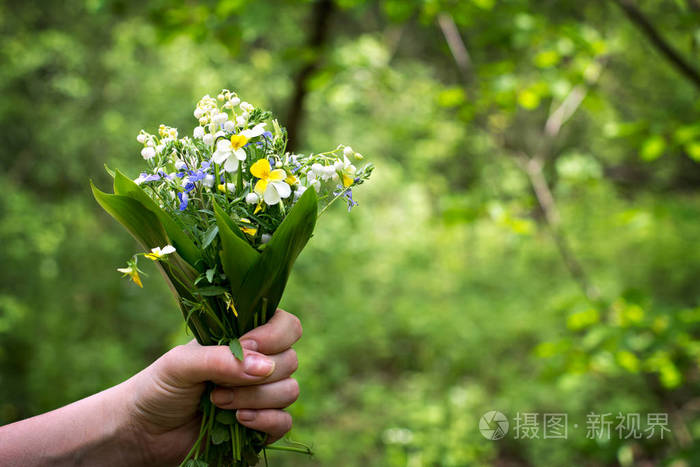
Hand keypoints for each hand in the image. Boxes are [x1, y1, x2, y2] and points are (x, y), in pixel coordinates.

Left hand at [126, 309, 302, 465]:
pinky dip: (265, 422)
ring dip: (255, 399)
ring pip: (289, 391)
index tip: (247, 345)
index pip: (287, 326)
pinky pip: (285, 422)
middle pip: (290, 360)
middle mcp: (259, 363)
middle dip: (255, 376)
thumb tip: (265, 367)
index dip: (275, 336)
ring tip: (218, 403)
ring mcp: (263, 394)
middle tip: (216, 384)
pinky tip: (239, 421)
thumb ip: (222, 359)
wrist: (144, 431)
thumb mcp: (182, 363)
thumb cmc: (159, 386)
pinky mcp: (262, 425)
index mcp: (246, 336)